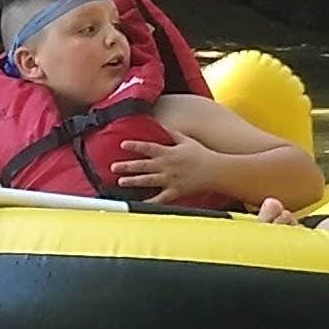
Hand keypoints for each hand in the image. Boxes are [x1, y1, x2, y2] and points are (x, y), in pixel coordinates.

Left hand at [112, 138, 226, 205]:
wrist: (215, 171)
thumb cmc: (201, 154)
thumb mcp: (186, 140)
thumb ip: (171, 133)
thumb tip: (159, 124)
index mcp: (168, 152)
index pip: (148, 147)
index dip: (135, 146)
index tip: (123, 145)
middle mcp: (167, 166)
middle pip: (143, 165)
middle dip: (127, 166)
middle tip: (113, 166)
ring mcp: (170, 180)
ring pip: (148, 181)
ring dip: (133, 181)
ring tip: (120, 181)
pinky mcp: (175, 192)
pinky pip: (160, 199)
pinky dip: (149, 203)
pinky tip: (138, 204)